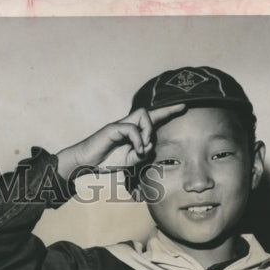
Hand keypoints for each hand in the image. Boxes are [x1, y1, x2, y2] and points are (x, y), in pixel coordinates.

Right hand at [55, 104, 185, 179]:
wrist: (85, 162)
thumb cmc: (105, 161)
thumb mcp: (129, 162)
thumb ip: (141, 155)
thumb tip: (148, 148)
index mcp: (132, 133)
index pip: (153, 119)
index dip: (168, 112)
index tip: (184, 107)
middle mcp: (127, 125)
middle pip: (149, 112)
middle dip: (162, 117)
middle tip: (155, 138)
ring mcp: (120, 125)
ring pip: (142, 115)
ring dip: (148, 131)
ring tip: (142, 147)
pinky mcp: (112, 128)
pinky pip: (131, 128)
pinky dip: (137, 139)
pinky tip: (135, 151)